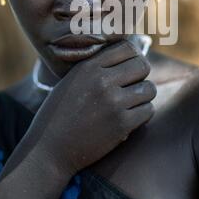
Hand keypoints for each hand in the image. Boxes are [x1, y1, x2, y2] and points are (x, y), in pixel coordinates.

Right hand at [29, 39, 155, 177]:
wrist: (49, 150)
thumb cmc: (59, 114)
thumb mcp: (72, 80)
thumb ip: (95, 67)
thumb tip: (126, 56)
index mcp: (88, 67)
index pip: (127, 48)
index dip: (133, 57)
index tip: (129, 69)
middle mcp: (102, 81)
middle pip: (142, 66)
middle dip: (141, 76)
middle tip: (132, 87)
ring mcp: (113, 102)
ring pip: (149, 89)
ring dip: (143, 96)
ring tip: (131, 104)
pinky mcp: (121, 124)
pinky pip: (148, 110)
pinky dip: (142, 115)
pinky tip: (129, 119)